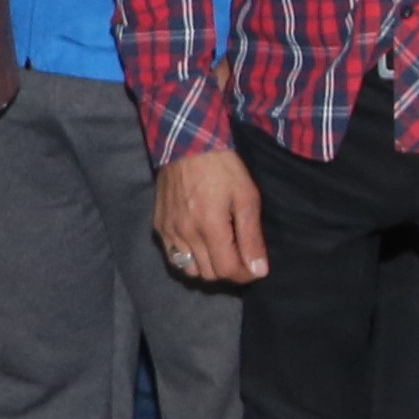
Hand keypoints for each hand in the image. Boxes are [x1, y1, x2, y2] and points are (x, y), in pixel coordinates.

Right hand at [152, 145, 267, 283]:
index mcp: (210, 227)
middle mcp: (186, 234)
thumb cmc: (223, 167)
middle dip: (229, 272)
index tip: (256, 267)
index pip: (228, 270)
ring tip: (220, 253)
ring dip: (208, 268)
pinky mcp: (159, 225)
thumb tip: (259, 270)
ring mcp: (169, 231)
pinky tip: (200, 244)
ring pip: (189, 270)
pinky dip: (189, 259)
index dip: (246, 275)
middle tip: (241, 258)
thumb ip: (251, 237)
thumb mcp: (246, 197)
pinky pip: (173, 256)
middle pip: (209, 274)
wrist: (187, 143)